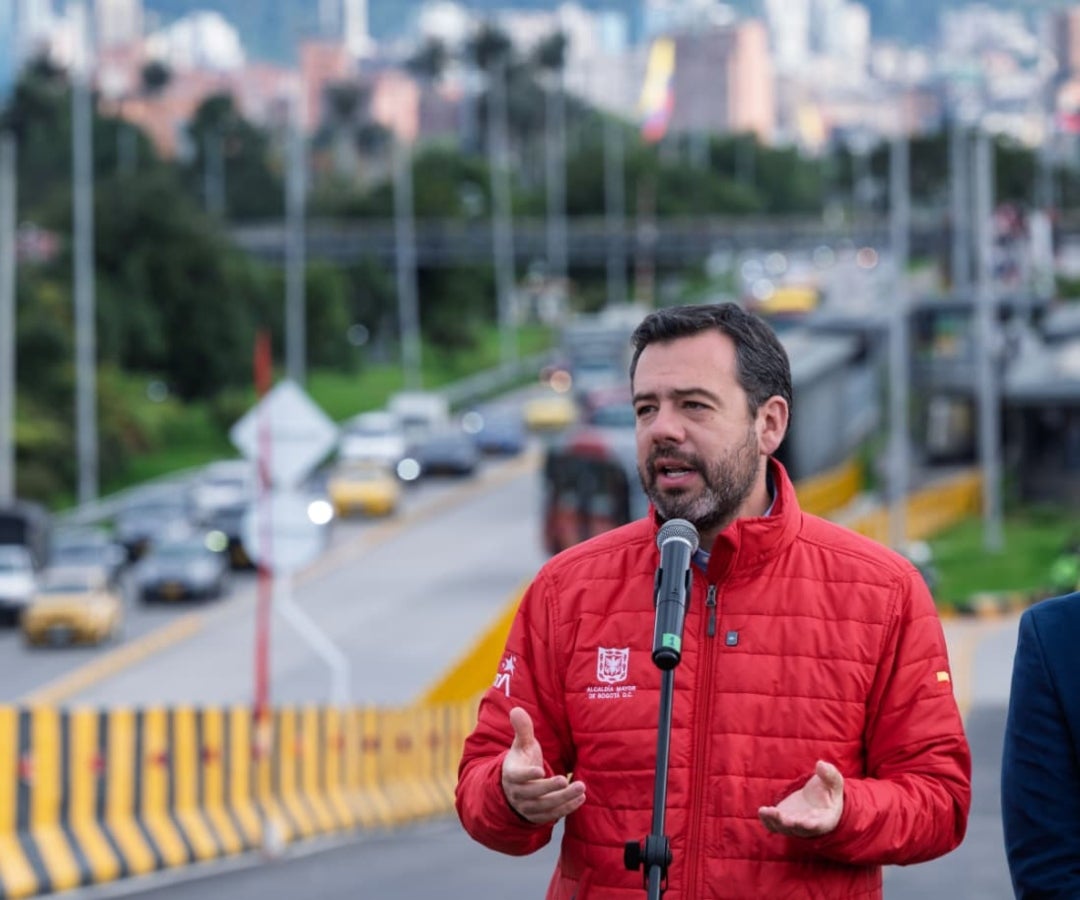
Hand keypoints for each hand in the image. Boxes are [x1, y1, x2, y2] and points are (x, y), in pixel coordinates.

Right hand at [501, 706, 585, 823]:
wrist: (515, 787)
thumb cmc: (522, 761)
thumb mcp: (521, 745)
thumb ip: (522, 729)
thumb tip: (516, 709)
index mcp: (512, 774)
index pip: (517, 776)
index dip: (527, 775)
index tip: (540, 771)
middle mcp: (518, 793)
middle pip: (533, 793)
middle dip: (550, 788)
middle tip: (566, 780)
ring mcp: (527, 807)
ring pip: (545, 806)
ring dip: (563, 799)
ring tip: (580, 788)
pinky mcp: (537, 816)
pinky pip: (552, 815)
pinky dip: (566, 808)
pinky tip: (580, 798)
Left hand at [758, 760, 843, 837]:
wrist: (818, 801)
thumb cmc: (828, 791)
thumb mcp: (833, 782)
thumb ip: (829, 774)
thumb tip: (821, 764)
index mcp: (825, 819)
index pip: (819, 825)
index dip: (812, 825)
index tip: (807, 823)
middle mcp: (808, 826)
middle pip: (799, 829)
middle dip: (791, 824)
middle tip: (784, 820)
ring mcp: (794, 825)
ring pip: (783, 828)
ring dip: (775, 821)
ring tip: (766, 811)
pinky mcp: (782, 821)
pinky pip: (773, 825)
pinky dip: (767, 820)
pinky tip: (762, 811)